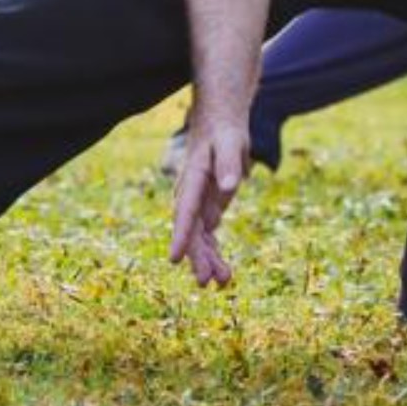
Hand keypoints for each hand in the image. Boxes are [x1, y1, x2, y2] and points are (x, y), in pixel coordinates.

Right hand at [168, 103, 250, 287]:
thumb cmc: (225, 130)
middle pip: (191, 229)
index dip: (181, 235)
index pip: (185, 211)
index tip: (175, 259)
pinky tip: (222, 272)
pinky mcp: (208, 206)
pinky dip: (213, 252)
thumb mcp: (231, 142)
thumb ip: (229, 163)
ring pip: (200, 236)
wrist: (220, 122)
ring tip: (223, 283)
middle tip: (206, 282)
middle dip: (197, 256)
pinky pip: (208, 234)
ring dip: (208, 259)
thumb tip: (230, 187)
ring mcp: (199, 202)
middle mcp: (191, 194)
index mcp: (193, 178)